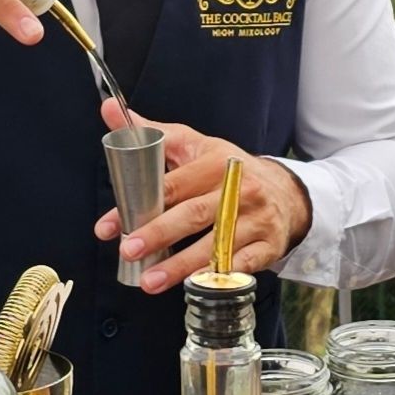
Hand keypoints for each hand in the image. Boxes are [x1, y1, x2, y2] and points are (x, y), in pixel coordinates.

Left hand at [92, 98, 311, 292]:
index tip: (110, 225)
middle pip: (194, 214)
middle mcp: (239, 188)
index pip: (172, 185)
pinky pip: (242, 264)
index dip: (139, 204)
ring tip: (151, 281)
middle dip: (158, 234)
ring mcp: (256, 218)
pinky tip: (196, 287)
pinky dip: (219, 276)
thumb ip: (150, 132)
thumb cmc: (227, 168)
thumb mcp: (193, 144)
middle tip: (128, 250)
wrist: (285, 191)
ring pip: (216, 244)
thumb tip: (109, 108)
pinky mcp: (269, 245)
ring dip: (181, 265)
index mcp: (216, 161)